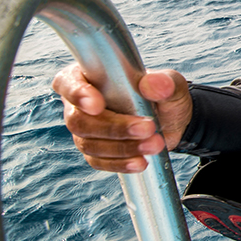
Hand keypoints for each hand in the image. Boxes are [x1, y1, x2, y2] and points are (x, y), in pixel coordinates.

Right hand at [52, 65, 191, 172]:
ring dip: (122, 148)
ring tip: (155, 144)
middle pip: (78, 121)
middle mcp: (80, 104)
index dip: (78, 94)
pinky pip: (99, 162)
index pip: (68, 82)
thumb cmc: (164, 95)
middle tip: (147, 128)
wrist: (172, 121)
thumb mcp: (171, 85)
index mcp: (89, 77)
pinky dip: (120, 163)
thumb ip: (165, 82)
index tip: (97, 106)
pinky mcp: (96, 151)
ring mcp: (87, 130)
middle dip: (113, 127)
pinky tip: (140, 162)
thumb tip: (152, 84)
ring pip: (89, 144)